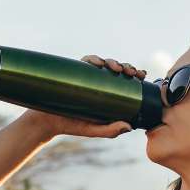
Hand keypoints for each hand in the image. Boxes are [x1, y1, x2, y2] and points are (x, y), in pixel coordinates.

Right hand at [25, 55, 147, 138]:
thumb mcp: (94, 130)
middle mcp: (100, 83)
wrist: (48, 121)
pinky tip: (98, 63)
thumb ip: (110, 130)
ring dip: (113, 62)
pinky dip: (93, 59)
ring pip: (104, 63)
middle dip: (127, 67)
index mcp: (109, 94)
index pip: (126, 81)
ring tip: (117, 68)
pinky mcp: (75, 72)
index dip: (135, 75)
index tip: (141, 76)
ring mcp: (87, 77)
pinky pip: (86, 61)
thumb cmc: (73, 126)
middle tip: (131, 73)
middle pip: (118, 70)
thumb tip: (129, 126)